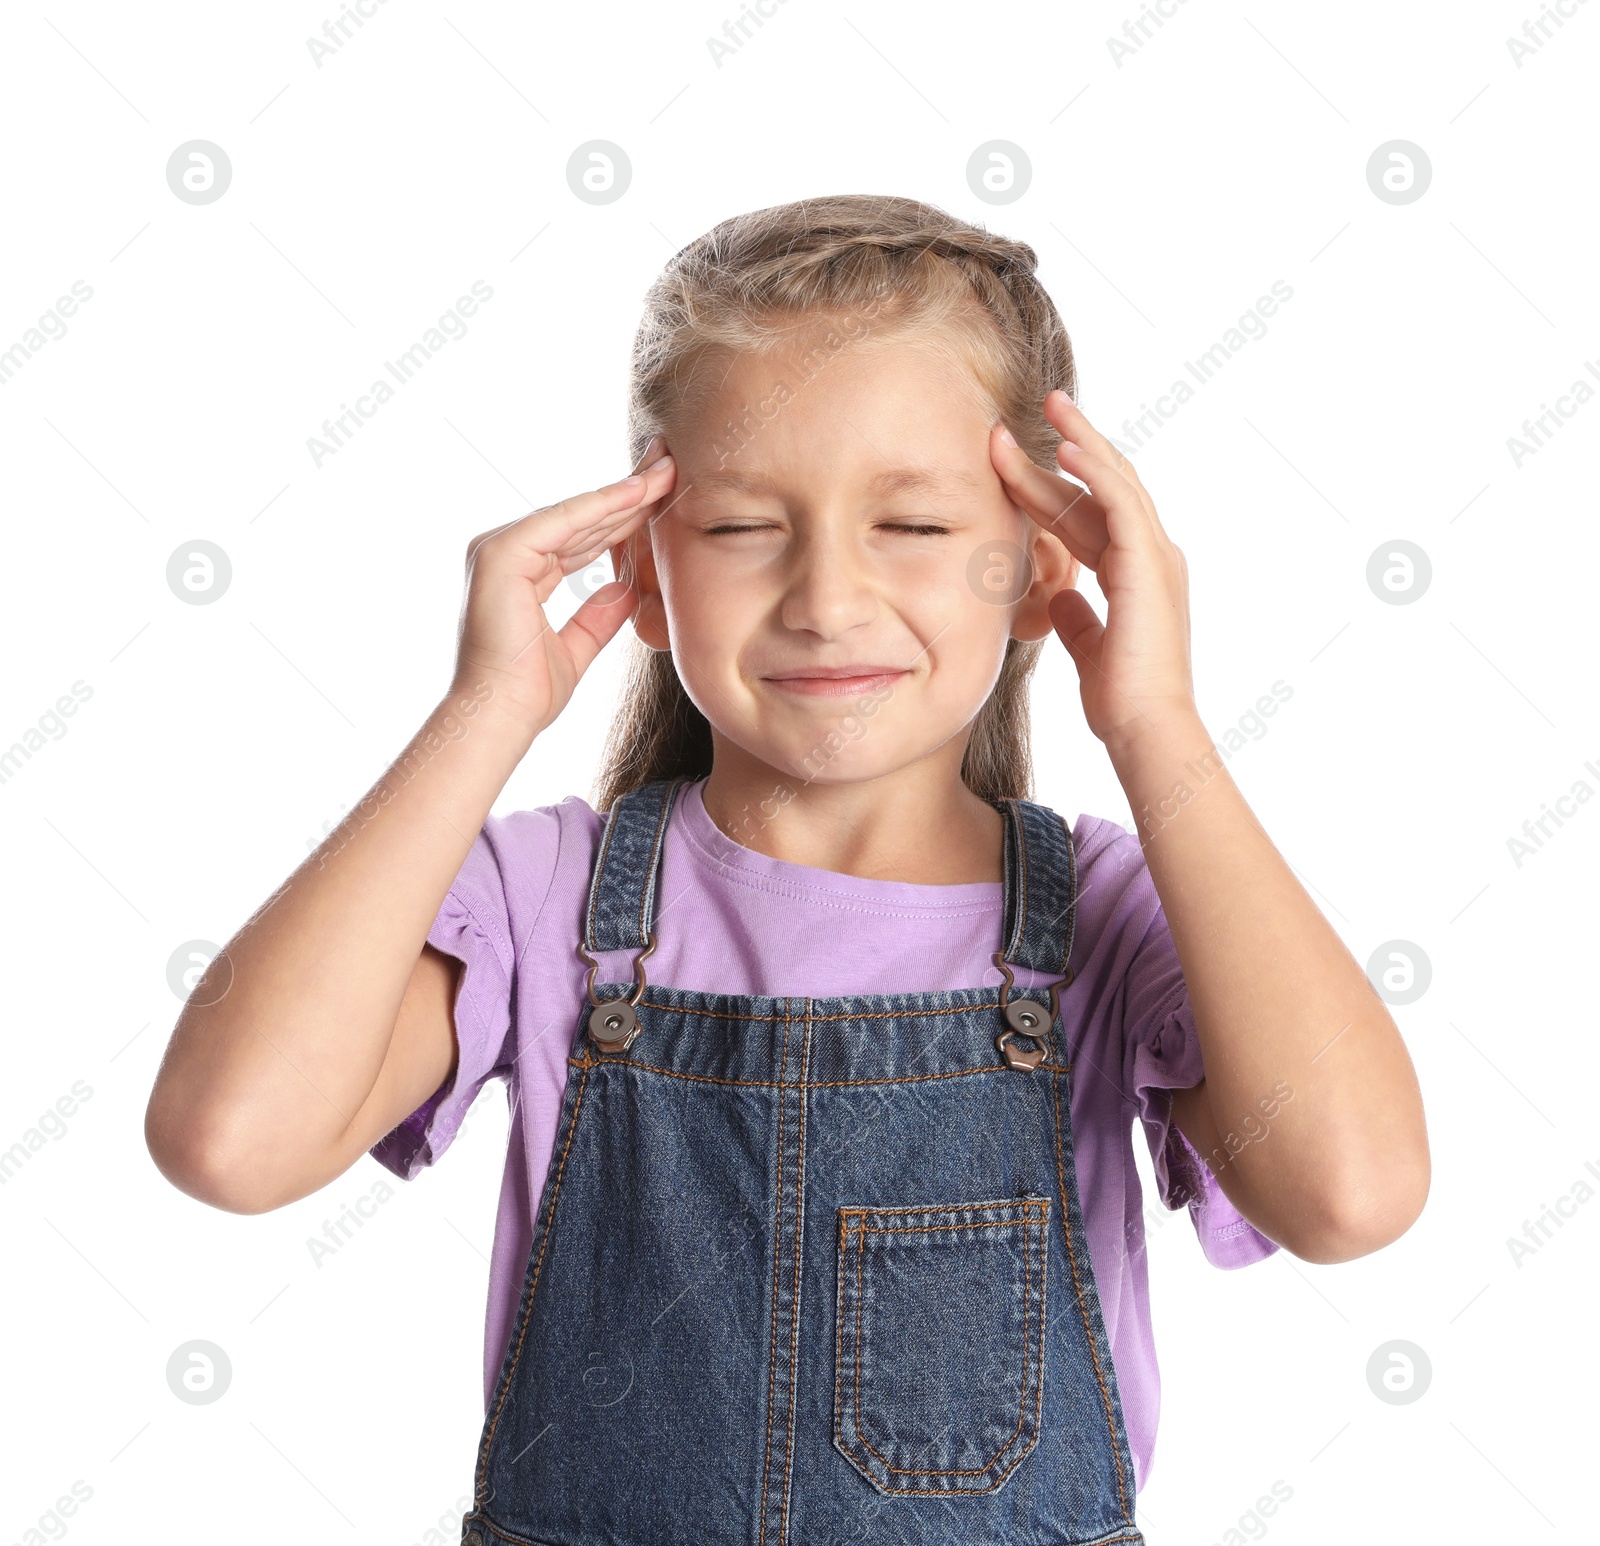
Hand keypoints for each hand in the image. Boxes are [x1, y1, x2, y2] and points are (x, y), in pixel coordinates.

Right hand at [449, 439, 676, 732]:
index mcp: (518, 574)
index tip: (660, 499)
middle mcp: (504, 554)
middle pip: (579, 519)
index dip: (621, 518)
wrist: (502, 717)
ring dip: (624, 493)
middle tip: (669, 468)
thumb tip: (626, 591)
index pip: (579, 538)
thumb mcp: (576, 647)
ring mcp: (498, 549)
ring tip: (666, 472)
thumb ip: (598, 616)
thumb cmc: (530, 694)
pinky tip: (639, 492)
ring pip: (576, 515)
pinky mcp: (503, 553)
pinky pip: (564, 522)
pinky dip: (602, 505)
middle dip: (628, 496)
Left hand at [989, 391, 1196, 754]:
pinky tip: (1065, 450)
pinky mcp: (1149, 564)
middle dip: (1062, 450)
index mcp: (1134, 573)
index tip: (1006, 464)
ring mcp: (1154, 556)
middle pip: (1098, 489)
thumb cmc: (1121, 700)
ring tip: (1050, 406)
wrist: (1145, 728)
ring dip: (1080, 442)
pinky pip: (1120, 504)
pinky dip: (1094, 474)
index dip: (1045, 489)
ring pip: (1114, 482)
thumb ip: (1077, 617)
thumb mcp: (1088, 648)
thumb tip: (1060, 596)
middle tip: (1028, 413)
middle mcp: (1150, 556)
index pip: (1083, 516)